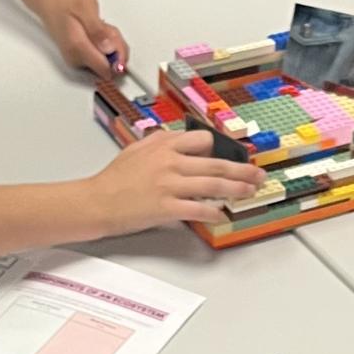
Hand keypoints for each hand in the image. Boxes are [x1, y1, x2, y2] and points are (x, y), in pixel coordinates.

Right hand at [36, 0, 128, 80]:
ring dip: (110, 42)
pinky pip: (100, 54)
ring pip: (106, 59)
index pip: (106, 70)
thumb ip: (98, 31)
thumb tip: (110, 50)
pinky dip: (104, 41)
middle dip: (115, 46)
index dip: (119, 58)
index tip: (117, 41)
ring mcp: (76, 58)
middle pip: (109, 65)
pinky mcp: (78, 54)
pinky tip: (96, 29)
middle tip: (106, 27)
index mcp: (78, 48)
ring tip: (99, 24)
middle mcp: (76, 58)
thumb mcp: (86, 7)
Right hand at [88, 127, 246, 234]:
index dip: (219, 150)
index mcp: (163, 146)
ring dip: (236, 189)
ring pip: (212, 185)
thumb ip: (160, 141)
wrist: (96, 201)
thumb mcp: (136, 149)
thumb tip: (180, 138)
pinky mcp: (166, 208)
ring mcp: (169, 185)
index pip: (202, 141)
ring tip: (249, 192)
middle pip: (215, 164)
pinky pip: (197, 209)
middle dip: (242, 170)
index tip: (231, 156)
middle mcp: (169, 162)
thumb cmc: (113, 179)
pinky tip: (222, 214)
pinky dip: (213, 212)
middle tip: (257, 174)